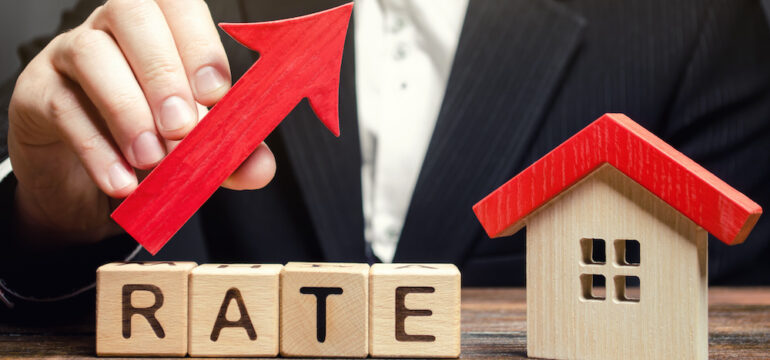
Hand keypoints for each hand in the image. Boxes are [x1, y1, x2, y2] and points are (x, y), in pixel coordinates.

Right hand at [8, 0, 275, 244]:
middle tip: (183, 129)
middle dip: (164, 74)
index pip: (179, 4)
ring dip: (128, 110)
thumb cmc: (150, 134)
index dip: (200, 43)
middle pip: (133, 14)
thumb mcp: (197, 143)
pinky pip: (63, 108)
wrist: (88, 166)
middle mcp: (115, 26)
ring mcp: (71, 53)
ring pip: (92, 54)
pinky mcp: (39, 92)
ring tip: (153, 158)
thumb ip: (229, 151)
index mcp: (163, 25)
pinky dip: (97, 149)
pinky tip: (123, 181)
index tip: (216, 93)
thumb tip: (260, 167)